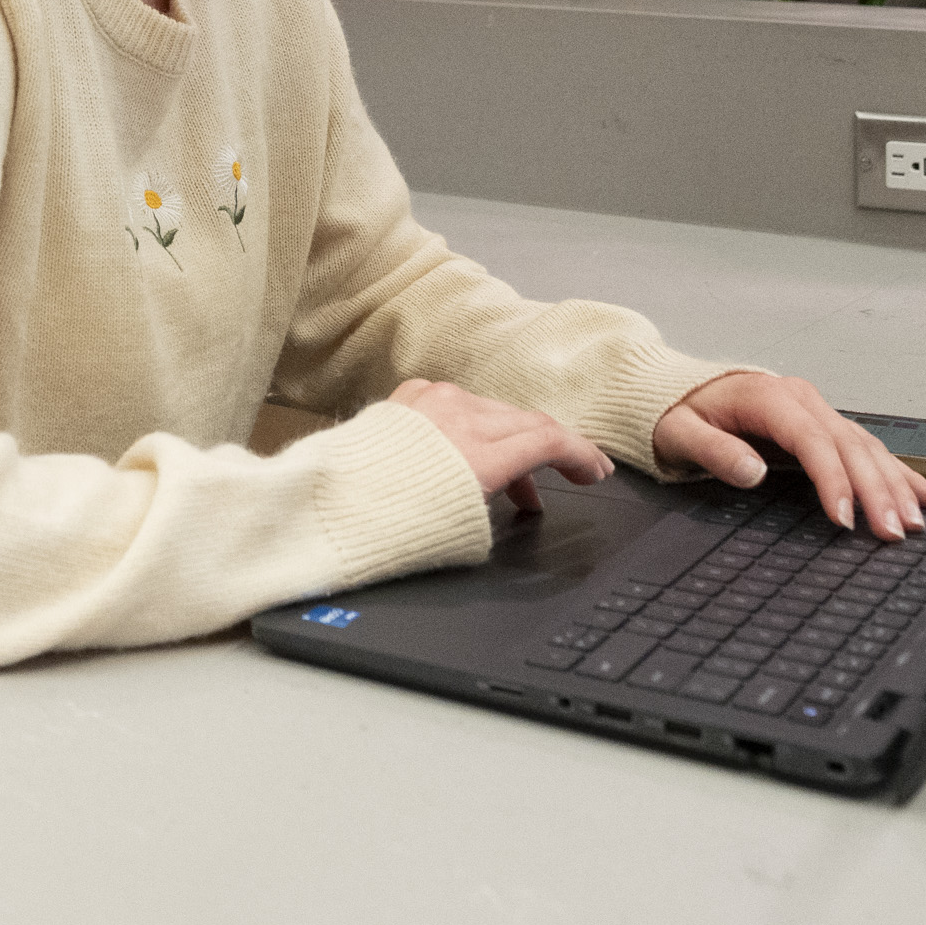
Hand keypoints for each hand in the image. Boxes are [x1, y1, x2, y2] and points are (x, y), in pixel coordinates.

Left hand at [385, 378, 608, 516]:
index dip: (582, 455)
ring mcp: (433, 400)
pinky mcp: (410, 396)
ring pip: (494, 412)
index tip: (597, 471)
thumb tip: (522, 498)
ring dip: (515, 443)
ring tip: (520, 488)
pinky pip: (457, 405)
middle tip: (575, 473)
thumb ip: (503, 501)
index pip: (549, 441)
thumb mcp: (464, 528)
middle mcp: (460, 417)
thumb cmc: (389, 526)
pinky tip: (477, 454)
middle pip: (527, 422)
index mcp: (479, 453)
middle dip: (557, 449)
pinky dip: (477, 429)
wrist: (329, 506)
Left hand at [649, 371, 925, 539]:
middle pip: (850, 446)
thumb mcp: (680, 432)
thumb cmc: (679, 412)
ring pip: (867, 447)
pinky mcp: (825, 424)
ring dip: (895, 484)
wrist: (678, 389)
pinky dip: (898, 472)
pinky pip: (868, 447)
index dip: (833, 480)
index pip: (812, 441)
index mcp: (769, 398)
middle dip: (877, 491)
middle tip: (894, 532)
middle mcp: (802, 401)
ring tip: (915, 521)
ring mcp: (817, 411)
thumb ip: (714, 451)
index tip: (845, 518)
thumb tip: (752, 472)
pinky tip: (925, 493)